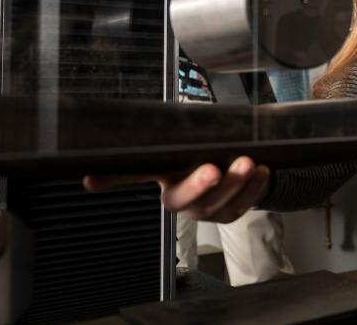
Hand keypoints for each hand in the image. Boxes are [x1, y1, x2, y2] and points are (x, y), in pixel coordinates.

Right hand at [82, 156, 270, 223]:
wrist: (231, 159)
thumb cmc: (200, 151)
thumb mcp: (177, 144)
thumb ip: (148, 147)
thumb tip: (94, 157)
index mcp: (161, 179)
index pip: (134, 176)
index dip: (114, 180)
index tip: (93, 180)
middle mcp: (183, 200)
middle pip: (186, 201)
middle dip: (200, 186)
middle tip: (213, 169)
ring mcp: (207, 210)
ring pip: (219, 206)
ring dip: (235, 185)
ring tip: (248, 163)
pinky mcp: (231, 212)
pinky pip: (243, 206)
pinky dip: (254, 190)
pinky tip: (262, 171)